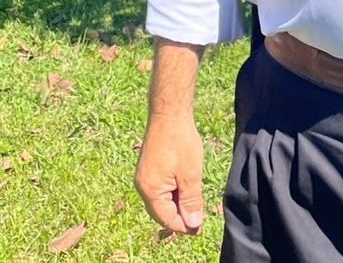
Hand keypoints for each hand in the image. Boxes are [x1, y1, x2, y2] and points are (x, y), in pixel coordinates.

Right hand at [134, 115, 207, 235]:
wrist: (169, 114)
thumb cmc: (180, 141)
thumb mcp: (191, 174)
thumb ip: (191, 201)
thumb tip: (192, 223)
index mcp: (150, 190)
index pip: (166, 219)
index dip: (183, 226)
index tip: (199, 228)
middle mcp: (143, 186)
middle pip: (161, 212)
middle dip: (179, 218)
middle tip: (199, 218)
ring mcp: (144, 177)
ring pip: (161, 201)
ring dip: (177, 205)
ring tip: (195, 205)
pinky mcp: (149, 169)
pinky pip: (160, 190)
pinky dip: (173, 194)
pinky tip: (186, 190)